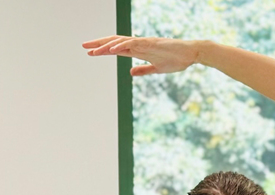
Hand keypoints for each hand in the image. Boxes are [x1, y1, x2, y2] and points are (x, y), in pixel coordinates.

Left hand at [83, 36, 203, 76]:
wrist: (191, 54)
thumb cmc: (177, 60)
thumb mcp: (157, 68)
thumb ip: (143, 70)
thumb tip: (130, 72)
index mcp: (139, 50)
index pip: (117, 48)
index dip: (103, 50)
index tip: (90, 52)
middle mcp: (139, 44)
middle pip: (114, 42)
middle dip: (98, 44)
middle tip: (83, 46)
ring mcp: (144, 43)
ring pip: (120, 42)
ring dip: (106, 45)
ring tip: (93, 49)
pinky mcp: (150, 43)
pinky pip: (132, 43)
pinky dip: (121, 45)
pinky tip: (111, 49)